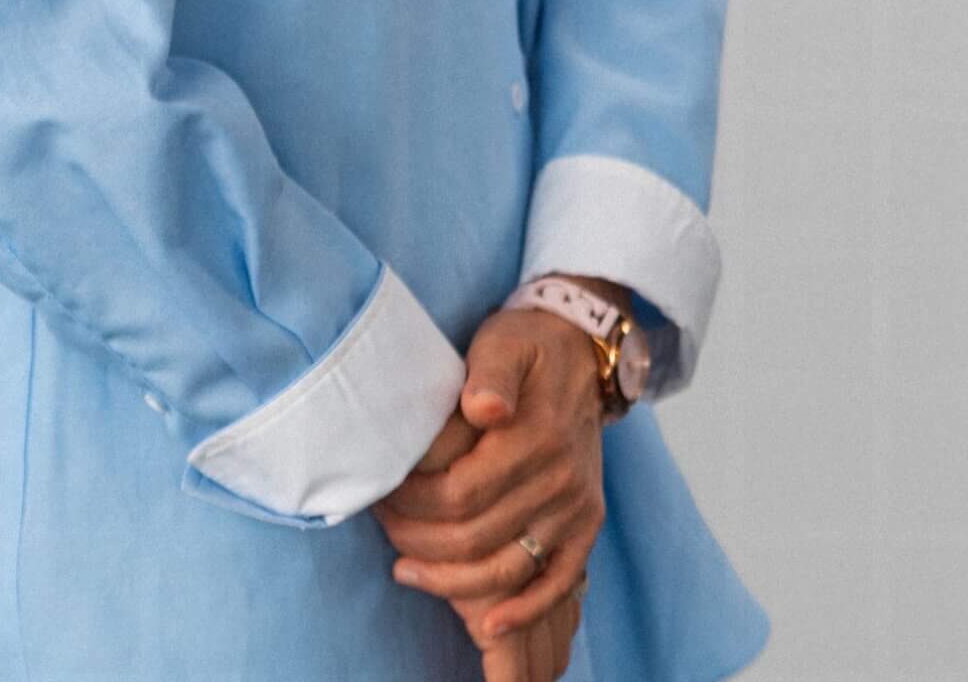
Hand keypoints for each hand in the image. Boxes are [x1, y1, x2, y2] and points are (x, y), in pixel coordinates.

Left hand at [370, 304, 608, 657]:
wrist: (584, 351)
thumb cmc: (529, 345)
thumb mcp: (504, 343)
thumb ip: (492, 373)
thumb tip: (483, 407)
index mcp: (536, 437)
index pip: (460, 493)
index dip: (413, 501)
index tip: (381, 492)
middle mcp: (560, 480)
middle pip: (475, 536)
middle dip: (418, 539)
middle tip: (382, 525)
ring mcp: (575, 509)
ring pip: (505, 569)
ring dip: (450, 580)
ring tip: (406, 569)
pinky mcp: (586, 526)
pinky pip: (558, 583)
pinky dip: (523, 610)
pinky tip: (487, 624)